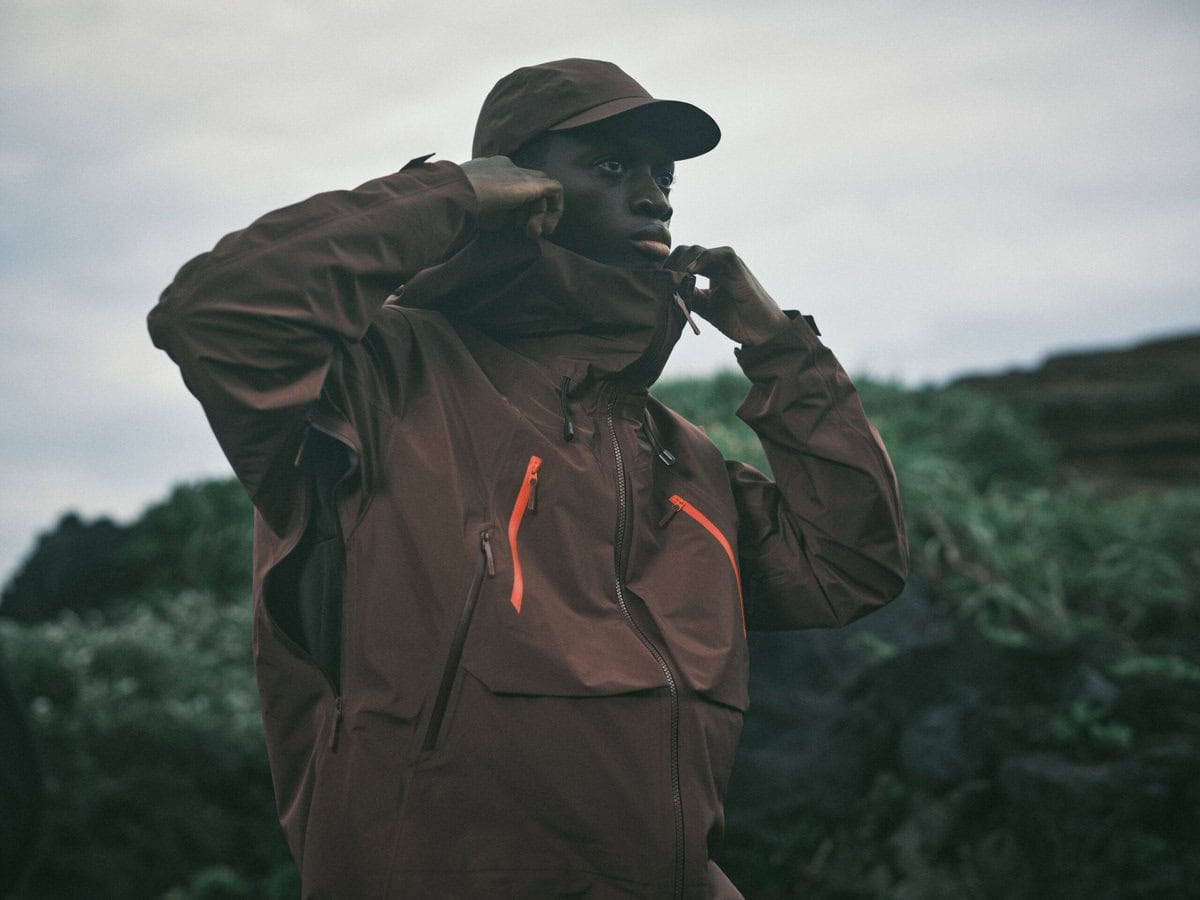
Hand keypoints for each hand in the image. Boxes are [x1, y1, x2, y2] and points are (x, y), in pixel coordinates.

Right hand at [459, 156, 563, 238]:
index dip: (517, 207)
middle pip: (529, 184)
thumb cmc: (458, 206)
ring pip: (542, 188)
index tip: (513, 226)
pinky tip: (545, 227)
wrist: (455, 195)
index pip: (511, 183)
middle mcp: (506, 167)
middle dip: (531, 209)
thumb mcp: (474, 207)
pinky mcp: (530, 182)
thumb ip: (490, 211)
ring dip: (539, 215)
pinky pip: (555, 189)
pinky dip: (555, 209)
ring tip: (531, 233)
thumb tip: (504, 224)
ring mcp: (518, 172)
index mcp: (489, 170)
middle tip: (526, 231)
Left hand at [664, 245, 790, 344]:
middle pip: (688, 251)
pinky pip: (722, 254)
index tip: (655, 280)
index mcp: (710, 273)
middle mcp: (719, 266)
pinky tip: (691, 271)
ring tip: (672, 277)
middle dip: (671, 263)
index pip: (684, 259)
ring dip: (683, 261)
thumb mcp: (705, 308)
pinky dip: (705, 259)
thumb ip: (689, 296)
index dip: (668, 266)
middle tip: (660, 279)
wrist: (763, 333)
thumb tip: (667, 290)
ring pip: (701, 251)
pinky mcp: (741, 270)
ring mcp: (730, 266)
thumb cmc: (738, 321)